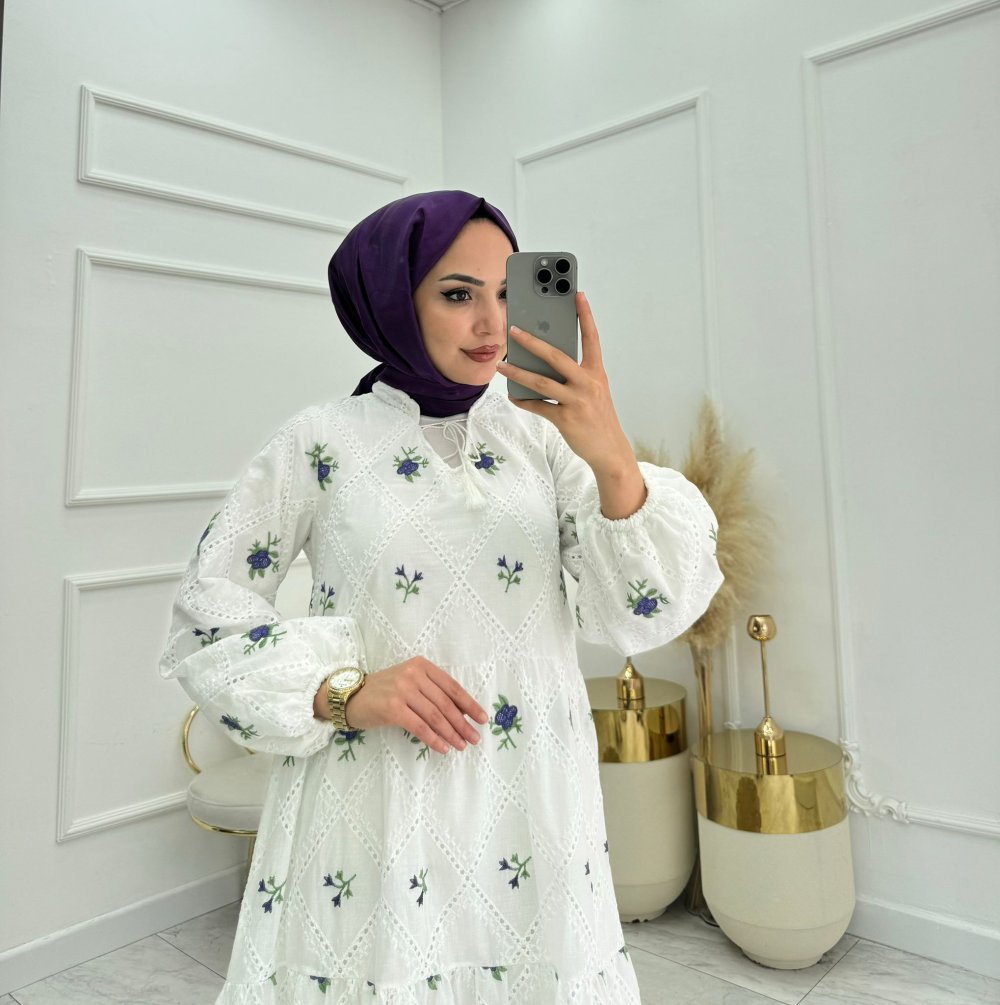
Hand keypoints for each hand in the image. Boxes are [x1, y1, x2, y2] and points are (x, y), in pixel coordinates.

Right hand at [319, 657, 488, 754]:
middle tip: (474, 738)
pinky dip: (434, 739)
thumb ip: (433, 692)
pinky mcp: (392, 708)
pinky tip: (443, 748)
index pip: (452, 687)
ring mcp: (402, 690)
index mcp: (422, 665)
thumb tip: (462, 714)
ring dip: (451, 733)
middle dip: (463, 723)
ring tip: (462, 745)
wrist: (351, 697)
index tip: (482, 719)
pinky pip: (419, 727)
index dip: (469, 704)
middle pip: (445, 703)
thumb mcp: (411, 683)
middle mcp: (413, 674)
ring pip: (435, 716)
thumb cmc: (385, 692)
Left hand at [498, 292, 646, 518]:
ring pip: (541, 382)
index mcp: (596, 373)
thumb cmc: (598, 418)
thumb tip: (545, 362)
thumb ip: (575, 376)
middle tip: (514, 330)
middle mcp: (588, 383)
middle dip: (533, 341)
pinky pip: (539, 406)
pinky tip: (513, 395)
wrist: (610, 450)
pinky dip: (523, 401)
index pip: (592, 338)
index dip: (585, 315)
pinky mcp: (566, 419)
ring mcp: (577, 401)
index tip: (577, 294)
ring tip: (502, 364)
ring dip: (518, 372)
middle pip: (557, 356)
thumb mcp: (594, 392)